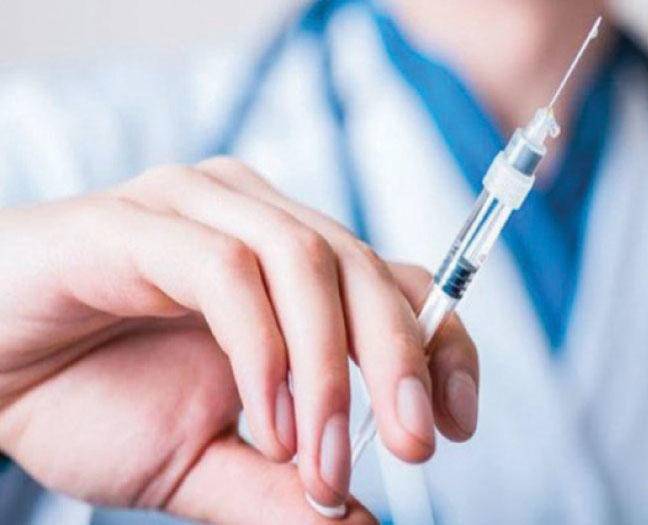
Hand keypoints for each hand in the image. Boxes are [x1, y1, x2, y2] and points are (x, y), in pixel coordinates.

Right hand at [0, 158, 478, 522]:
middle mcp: (255, 221)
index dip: (439, 344)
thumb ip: (276, 488)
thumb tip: (356, 524)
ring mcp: (200, 209)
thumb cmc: (90, 398)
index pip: (394, 283)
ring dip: (329, 368)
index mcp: (286, 267)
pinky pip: (226, 273)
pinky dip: (261, 350)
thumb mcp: (202, 459)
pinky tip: (266, 417)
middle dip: (399, 361)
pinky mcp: (140, 220)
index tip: (455, 421)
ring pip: (307, 261)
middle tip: (415, 448)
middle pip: (363, 268)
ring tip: (321, 459)